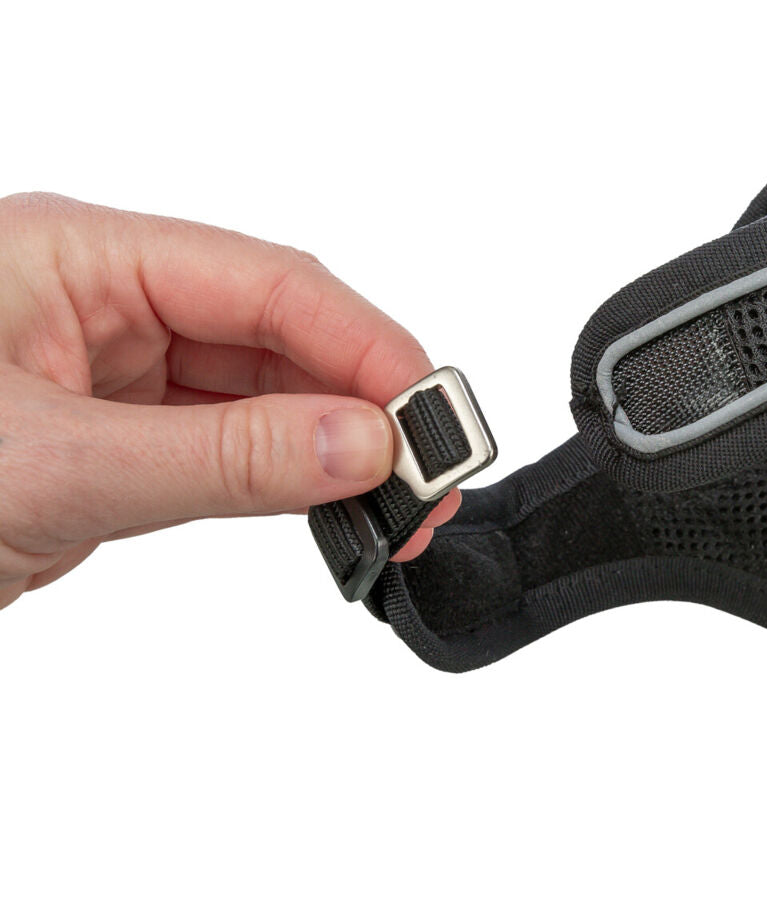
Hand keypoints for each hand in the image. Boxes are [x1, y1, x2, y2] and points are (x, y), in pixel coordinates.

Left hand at [0, 193, 458, 609]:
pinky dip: (288, 484)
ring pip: (259, 398)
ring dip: (335, 451)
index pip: (265, 282)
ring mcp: (105, 376)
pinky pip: (225, 451)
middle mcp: (98, 304)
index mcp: (76, 257)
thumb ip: (221, 457)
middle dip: (363, 405)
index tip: (432, 414)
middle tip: (432, 474)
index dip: (364, 346)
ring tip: (400, 506)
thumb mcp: (60, 467)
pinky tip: (339, 508)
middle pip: (276, 336)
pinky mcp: (110, 447)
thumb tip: (360, 444)